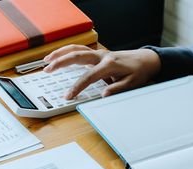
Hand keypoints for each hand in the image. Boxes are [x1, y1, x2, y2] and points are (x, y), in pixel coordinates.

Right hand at [43, 45, 160, 98]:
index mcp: (109, 65)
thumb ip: (116, 89)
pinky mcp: (97, 54)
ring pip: (76, 49)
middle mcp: (102, 56)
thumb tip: (103, 95)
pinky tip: (58, 57)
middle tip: (47, 70)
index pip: (88, 77)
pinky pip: (79, 50)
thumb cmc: (138, 72)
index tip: (68, 95)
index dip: (77, 87)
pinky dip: (67, 52)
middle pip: (77, 56)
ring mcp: (99, 53)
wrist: (145, 60)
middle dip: (60, 63)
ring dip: (60, 53)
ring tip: (47, 61)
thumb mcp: (131, 83)